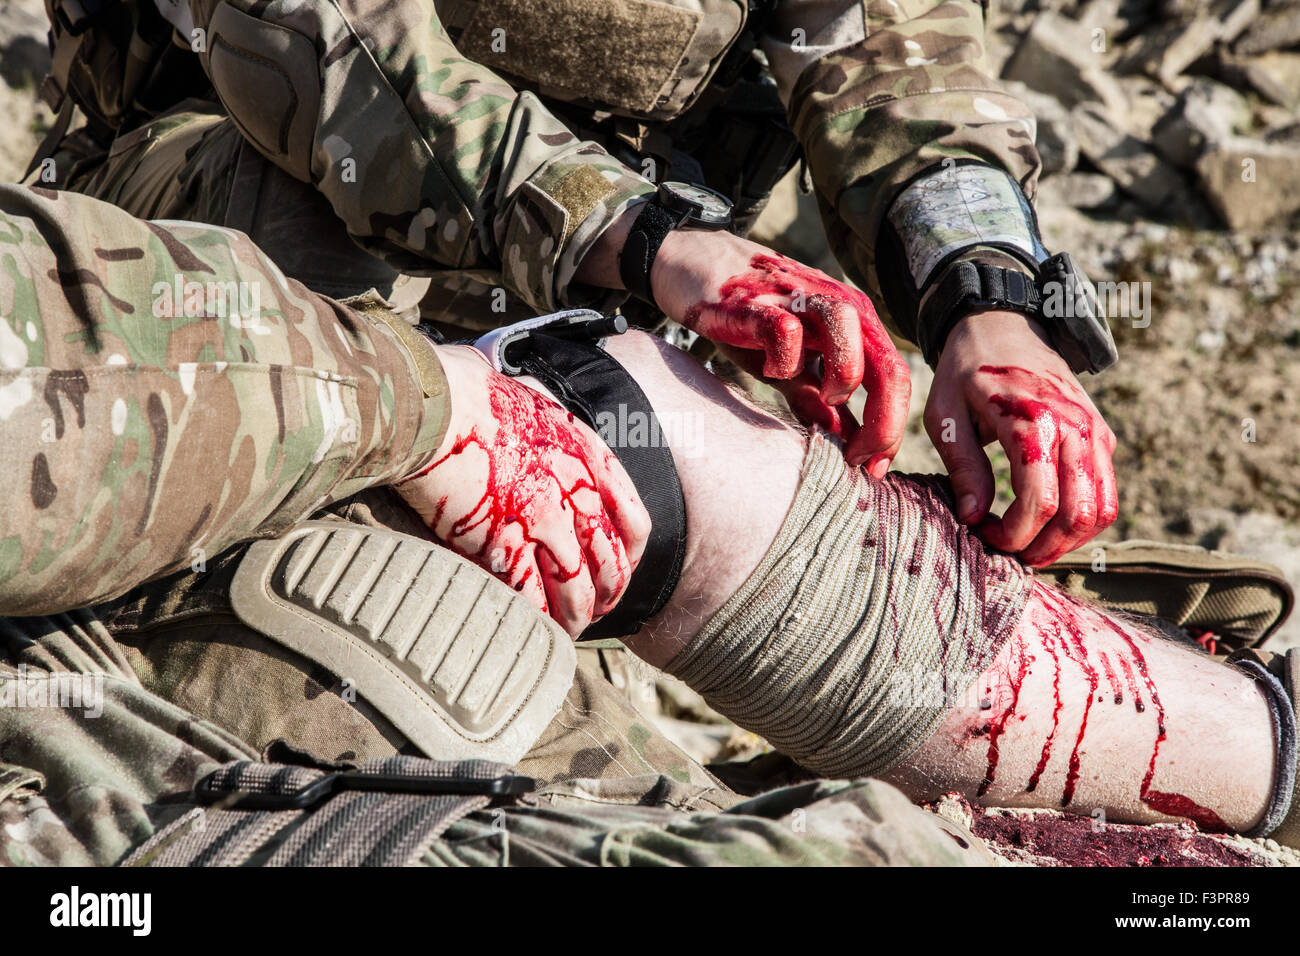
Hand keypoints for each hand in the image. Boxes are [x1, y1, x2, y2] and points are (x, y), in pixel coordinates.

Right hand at [396, 346, 650, 634]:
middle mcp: (574, 491)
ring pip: (576, 588)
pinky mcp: (504, 545)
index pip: (632, 518)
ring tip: (567, 633)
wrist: (431, 406)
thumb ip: (547, 424)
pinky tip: (531, 629)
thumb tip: (537, 421)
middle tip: (596, 611)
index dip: (630, 554)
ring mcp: (542, 522)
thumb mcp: (531, 398)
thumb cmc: (466, 391)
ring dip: (575, 617)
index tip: (619, 569)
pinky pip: (532, 598)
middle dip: (607, 595)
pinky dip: (535, 619)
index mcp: (585, 454)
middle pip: (610, 562)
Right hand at [652, 230, 910, 477]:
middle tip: (858, 459)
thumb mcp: (789, 367)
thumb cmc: (748, 319)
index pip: (894, 378)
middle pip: (886, 364)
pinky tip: (771, 371)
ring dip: (845, 378)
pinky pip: (786, 332)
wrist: (696, 265)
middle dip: (882, 422)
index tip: (872, 470)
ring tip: (825, 399)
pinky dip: (785, 361)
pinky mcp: (759, 302)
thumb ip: (818, 401)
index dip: (890, 430)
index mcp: (854, 324)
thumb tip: (848, 445)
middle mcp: (838, 308)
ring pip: (850, 332)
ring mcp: (801, 300)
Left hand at [925, 310, 1116, 565]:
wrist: (1003, 327)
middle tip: (1007, 553)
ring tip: (1028, 545)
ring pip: (1101, 510)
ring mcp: (1094, 431)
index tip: (982, 534)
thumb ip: (962, 466)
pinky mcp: (1101, 436)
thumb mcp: (945, 414)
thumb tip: (972, 518)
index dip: (1012, 534)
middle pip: (1077, 514)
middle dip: (1042, 547)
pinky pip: (1106, 493)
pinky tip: (1045, 523)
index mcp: (1032, 418)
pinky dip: (1082, 520)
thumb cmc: (964, 372)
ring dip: (1067, 541)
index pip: (1039, 501)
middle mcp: (1074, 425)